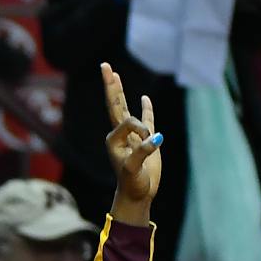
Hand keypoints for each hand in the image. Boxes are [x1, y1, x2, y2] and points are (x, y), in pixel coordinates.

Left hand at [101, 61, 161, 210]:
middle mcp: (120, 134)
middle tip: (104, 66)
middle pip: (114, 103)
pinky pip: (146, 119)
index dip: (140, 128)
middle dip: (110, 85)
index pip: (127, 121)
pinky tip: (144, 97)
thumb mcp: (134, 169)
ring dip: (120, 91)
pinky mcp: (145, 139)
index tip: (149, 142)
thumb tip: (155, 138)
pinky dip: (145, 108)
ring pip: (125, 107)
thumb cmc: (132, 183)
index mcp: (113, 139)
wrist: (137, 194)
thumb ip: (142, 153)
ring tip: (114, 74)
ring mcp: (132, 135)